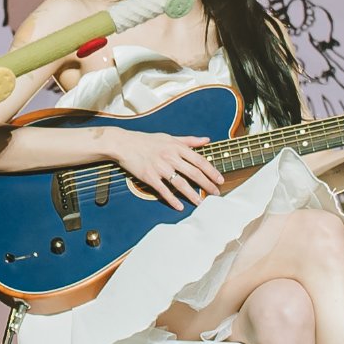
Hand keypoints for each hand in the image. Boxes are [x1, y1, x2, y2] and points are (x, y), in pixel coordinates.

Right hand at [101, 128, 228, 208]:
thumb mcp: (169, 137)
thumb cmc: (147, 140)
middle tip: (216, 193)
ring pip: (180, 183)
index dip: (211, 171)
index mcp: (176, 147)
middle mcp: (170, 157)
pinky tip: (179, 206)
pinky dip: (172, 199)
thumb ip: (189, 140)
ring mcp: (159, 167)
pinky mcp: (149, 176)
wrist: (124, 144)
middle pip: (193, 173)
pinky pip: (163, 190)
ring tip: (201, 202)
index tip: (220, 180)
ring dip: (192, 195)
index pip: (199, 160)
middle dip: (207, 184)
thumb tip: (206, 140)